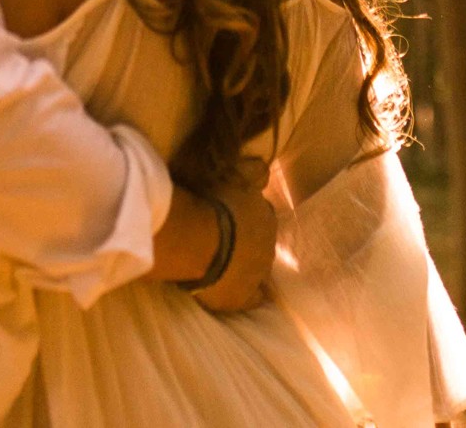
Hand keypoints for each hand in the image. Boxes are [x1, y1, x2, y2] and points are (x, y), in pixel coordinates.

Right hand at [190, 169, 277, 312]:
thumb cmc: (209, 202)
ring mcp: (258, 272)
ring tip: (224, 263)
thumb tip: (265, 166)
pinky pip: (254, 298)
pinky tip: (237, 291)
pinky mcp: (243, 296)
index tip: (230, 216)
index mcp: (266, 215)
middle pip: (260, 242)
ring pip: (257, 268)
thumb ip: (252, 171)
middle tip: (224, 240)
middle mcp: (268, 244)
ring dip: (245, 264)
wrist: (196, 240)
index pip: (261, 215)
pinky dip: (250, 295)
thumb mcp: (232, 175)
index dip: (245, 216)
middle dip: (246, 241)